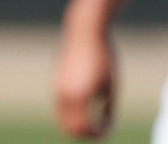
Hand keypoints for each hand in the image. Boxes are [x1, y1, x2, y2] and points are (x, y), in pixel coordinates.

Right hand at [54, 23, 114, 138]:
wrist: (85, 32)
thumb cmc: (104, 57)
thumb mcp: (112, 84)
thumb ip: (109, 107)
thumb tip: (105, 128)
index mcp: (80, 96)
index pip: (84, 127)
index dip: (95, 134)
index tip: (105, 133)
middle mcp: (64, 96)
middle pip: (69, 128)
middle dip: (83, 133)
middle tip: (98, 132)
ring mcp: (57, 90)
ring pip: (62, 119)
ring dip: (76, 125)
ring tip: (93, 122)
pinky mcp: (55, 85)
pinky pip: (60, 108)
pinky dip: (71, 115)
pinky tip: (85, 108)